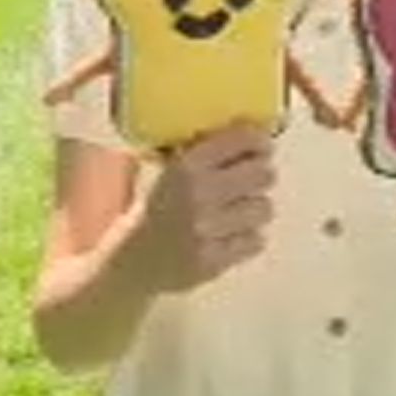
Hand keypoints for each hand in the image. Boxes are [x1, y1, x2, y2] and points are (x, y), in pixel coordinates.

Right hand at [128, 121, 275, 293]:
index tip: (261, 146)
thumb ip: (205, 153)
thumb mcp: (169, 172)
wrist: (131, 262)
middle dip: (260, 176)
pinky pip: (256, 240)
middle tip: (251, 181)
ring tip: (237, 212)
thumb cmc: (156, 210)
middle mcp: (198, 194)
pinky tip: (229, 236)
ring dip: (254, 209)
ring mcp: (207, 230)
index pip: (242, 140)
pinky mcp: (214, 260)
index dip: (258, 141)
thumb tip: (250, 133)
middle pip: (263, 174)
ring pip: (264, 208)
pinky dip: (247, 238)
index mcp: (185, 165)